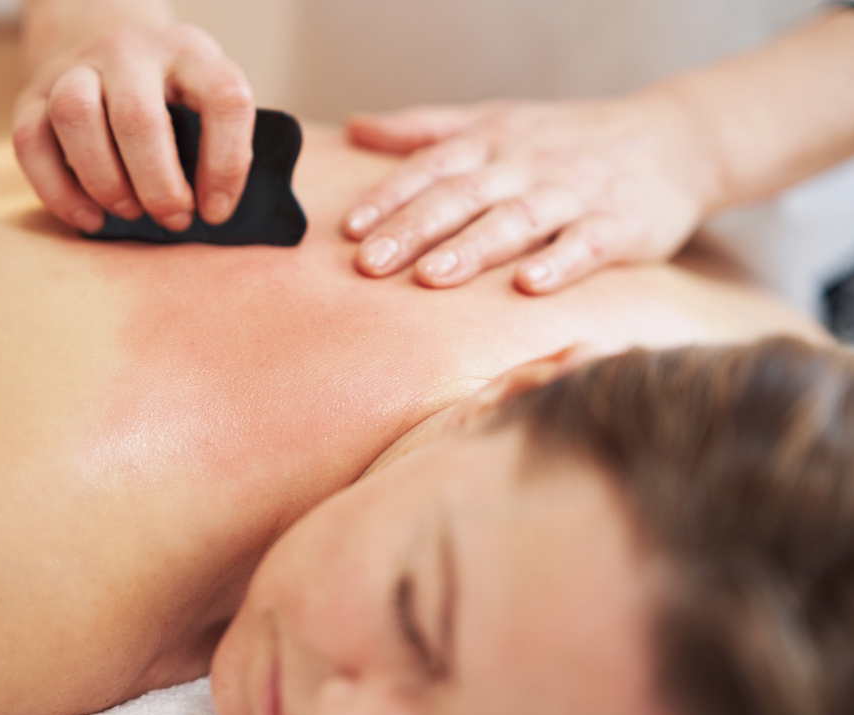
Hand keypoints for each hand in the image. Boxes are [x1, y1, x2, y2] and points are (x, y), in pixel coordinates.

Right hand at [13, 24, 254, 233]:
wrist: (107, 49)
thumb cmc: (170, 99)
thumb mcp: (205, 104)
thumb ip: (213, 148)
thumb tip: (211, 214)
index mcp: (191, 53)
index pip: (223, 99)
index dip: (226, 164)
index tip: (216, 211)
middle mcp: (131, 51)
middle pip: (138, 118)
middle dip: (158, 185)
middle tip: (173, 219)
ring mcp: (77, 66)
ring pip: (75, 116)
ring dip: (105, 182)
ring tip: (129, 211)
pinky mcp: (33, 94)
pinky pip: (31, 142)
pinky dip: (59, 192)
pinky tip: (90, 218)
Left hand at [343, 92, 723, 292]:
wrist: (672, 138)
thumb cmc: (566, 137)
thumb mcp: (495, 121)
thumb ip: (425, 130)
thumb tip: (354, 127)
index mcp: (492, 143)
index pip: (431, 167)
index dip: (389, 197)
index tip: (349, 230)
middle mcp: (526, 165)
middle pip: (463, 197)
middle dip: (414, 230)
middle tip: (368, 264)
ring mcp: (574, 194)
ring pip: (517, 221)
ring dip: (473, 249)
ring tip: (432, 277)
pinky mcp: (620, 224)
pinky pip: (587, 245)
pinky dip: (560, 264)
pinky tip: (529, 287)